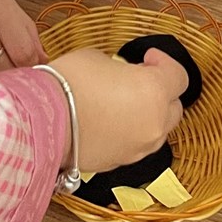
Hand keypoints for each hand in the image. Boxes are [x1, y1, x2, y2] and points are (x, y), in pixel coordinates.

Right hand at [50, 47, 190, 174]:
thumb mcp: (98, 58)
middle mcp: (154, 124)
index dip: (164, 63)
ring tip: (122, 102)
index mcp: (154, 91)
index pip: (179, 77)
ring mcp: (138, 148)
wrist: (42, 123)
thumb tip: (122, 74)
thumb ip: (121, 68)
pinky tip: (108, 122)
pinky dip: (129, 132)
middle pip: (174, 108)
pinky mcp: (121, 163)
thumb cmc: (69, 84)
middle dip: (161, 92)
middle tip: (138, 79)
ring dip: (147, 115)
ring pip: (157, 130)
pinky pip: (135, 145)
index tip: (148, 57)